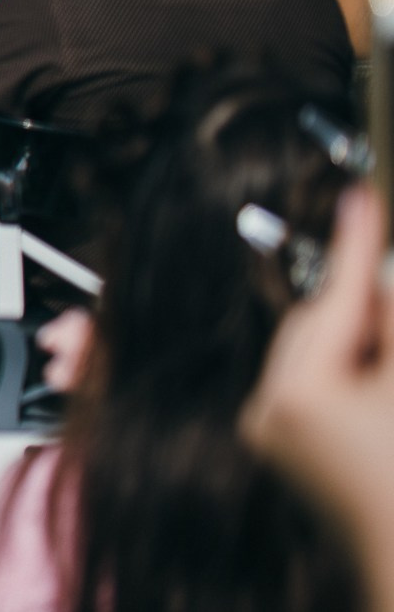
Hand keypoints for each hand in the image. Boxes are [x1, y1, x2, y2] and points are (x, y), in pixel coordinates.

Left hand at [244, 187, 393, 592]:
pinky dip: (348, 371)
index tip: (360, 198)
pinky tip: (378, 379)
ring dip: (359, 339)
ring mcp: (273, 435)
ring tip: (386, 345)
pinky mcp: (289, 451)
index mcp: (297, 393)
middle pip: (320, 327)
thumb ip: (393, 317)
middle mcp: (269, 412)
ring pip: (319, 356)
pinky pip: (316, 388)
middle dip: (362, 304)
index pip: (332, 299)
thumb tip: (380, 268)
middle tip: (384, 268)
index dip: (354, 246)